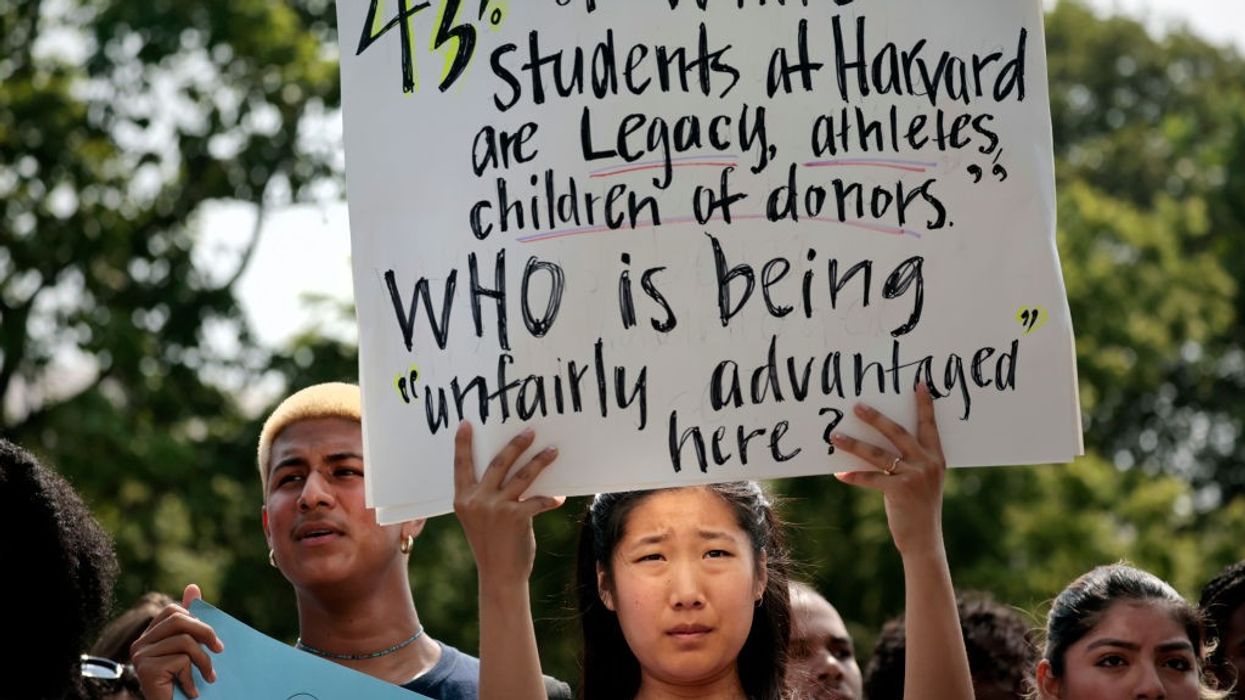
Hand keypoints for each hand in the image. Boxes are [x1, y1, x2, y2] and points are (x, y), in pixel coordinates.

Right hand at [131, 584, 223, 699]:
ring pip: (184, 641)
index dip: (196, 619)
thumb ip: (192, 622)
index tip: (212, 639)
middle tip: (220, 650)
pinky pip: (181, 660)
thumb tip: (193, 586)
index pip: (173, 610)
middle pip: (179, 619)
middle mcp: (140, 643)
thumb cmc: (184, 681)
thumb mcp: (191, 650)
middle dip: (206, 632)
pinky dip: (193, 677)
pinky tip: (192, 690)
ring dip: (204, 661)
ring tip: (209, 677)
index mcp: (150, 636)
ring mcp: (141, 655)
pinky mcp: (146, 669)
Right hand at [452, 422, 564, 585]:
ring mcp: (496, 508)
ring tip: (553, 450)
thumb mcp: (477, 519)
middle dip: (515, 444)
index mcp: (463, 499)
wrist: (499, 575)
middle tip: (530, 431)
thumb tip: (508, 473)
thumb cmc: (490, 545)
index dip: (463, 444)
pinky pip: (538, 500)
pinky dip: (550, 498)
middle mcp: (477, 501)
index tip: (466, 423)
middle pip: (498, 463)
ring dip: (539, 461)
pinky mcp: (516, 516)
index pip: (461, 465)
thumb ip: (484, 497)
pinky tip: (559, 497)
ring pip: (522, 476)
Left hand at [832, 384, 946, 556]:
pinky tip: (839, 473)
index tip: (919, 384)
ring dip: (854, 443)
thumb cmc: (920, 508)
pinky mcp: (900, 491)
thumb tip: (882, 444)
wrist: (925, 539)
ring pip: (878, 454)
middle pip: (898, 433)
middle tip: (856, 406)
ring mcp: (914, 477)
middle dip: (876, 418)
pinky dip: (854, 475)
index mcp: (936, 458)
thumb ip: (912, 462)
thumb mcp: (924, 481)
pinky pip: (871, 478)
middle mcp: (927, 464)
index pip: (929, 426)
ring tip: (834, 435)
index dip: (924, 405)